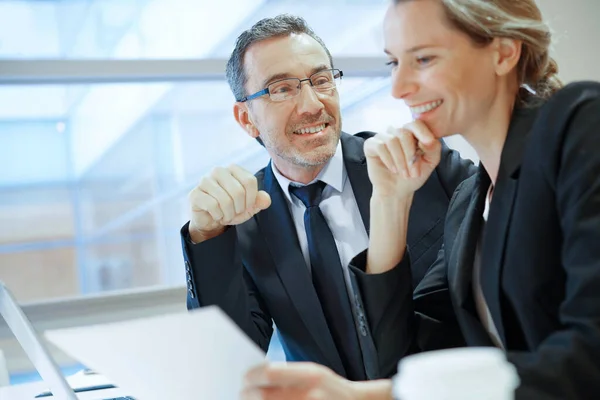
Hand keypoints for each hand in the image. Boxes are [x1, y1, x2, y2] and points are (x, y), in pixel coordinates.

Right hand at [188, 164, 270, 242]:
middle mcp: (218, 171)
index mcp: (233, 169)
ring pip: (225, 200)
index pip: (249, 181)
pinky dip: (218, 215)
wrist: (211, 220)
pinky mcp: (195, 194)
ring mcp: (205, 181)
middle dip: (240, 208)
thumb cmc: (231, 208)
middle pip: (238, 191)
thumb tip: (266, 199)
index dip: (251, 199)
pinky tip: (216, 215)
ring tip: (226, 215)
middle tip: (235, 212)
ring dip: (229, 213)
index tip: (247, 206)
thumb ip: (259, 201)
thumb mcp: (249, 206)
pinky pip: (212, 205)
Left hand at [241, 362, 358, 399]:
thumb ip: (290, 373)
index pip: (270, 373)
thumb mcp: (316, 372)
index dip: (252, 376)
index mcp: (311, 375)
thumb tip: (258, 375)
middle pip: (264, 396)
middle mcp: (309, 395)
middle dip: (248, 394)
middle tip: (243, 393)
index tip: (245, 378)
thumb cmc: (332, 389)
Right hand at [364, 120, 440, 198]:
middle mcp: (396, 132)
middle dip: (410, 154)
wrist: (397, 191)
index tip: (428, 143)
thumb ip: (434, 149)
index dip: (422, 132)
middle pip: (404, 133)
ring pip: (392, 140)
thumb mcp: (430, 162)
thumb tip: (428, 140)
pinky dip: (388, 159)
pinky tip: (393, 169)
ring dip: (400, 160)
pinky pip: (380, 146)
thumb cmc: (412, 176)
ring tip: (404, 173)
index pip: (416, 124)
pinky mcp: (370, 145)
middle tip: (414, 172)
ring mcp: (382, 137)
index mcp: (411, 133)